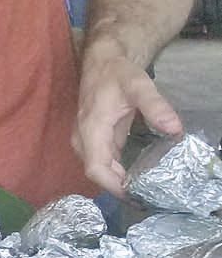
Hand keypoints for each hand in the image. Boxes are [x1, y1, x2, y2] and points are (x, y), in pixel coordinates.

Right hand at [74, 39, 183, 193]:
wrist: (102, 61)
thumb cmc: (117, 73)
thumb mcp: (139, 86)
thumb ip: (155, 106)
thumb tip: (175, 129)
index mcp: (91, 128)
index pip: (95, 168)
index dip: (114, 186)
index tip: (138, 195)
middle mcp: (83, 137)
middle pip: (96, 172)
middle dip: (120, 187)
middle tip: (149, 196)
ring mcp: (86, 139)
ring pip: (98, 169)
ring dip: (118, 181)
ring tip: (146, 189)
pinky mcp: (93, 139)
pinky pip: (102, 162)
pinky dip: (118, 172)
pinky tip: (137, 176)